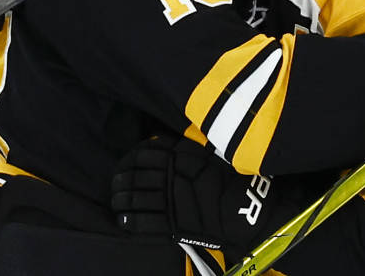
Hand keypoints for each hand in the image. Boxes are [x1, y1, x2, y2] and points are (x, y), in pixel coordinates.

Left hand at [111, 135, 297, 254]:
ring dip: (121, 200)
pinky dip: (130, 221)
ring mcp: (172, 201)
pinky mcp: (174, 224)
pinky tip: (123, 220)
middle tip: (114, 184)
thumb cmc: (234, 180)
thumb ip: (188, 146)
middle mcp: (173, 175)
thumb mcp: (212, 153)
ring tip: (116, 201)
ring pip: (136, 198)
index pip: (145, 153)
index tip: (124, 164)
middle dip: (120, 181)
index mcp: (182, 155)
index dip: (129, 159)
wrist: (249, 212)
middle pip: (136, 176)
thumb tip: (162, 141)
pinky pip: (144, 222)